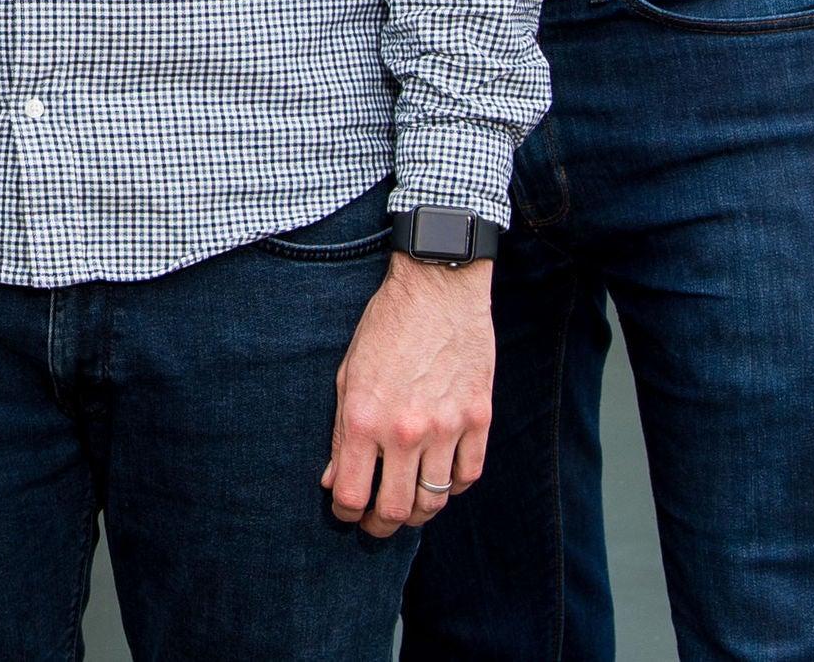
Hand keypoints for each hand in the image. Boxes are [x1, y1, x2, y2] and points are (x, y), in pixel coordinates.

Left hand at [323, 254, 492, 534]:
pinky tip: (440, 480)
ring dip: (417, 512)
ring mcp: (447, 427)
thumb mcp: (347, 376)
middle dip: (381, 526)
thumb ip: (341, 433)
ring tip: (407, 507)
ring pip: (434, 500)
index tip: (346, 513)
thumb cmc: (385, 327)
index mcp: (365, 419)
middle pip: (395, 510)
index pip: (352, 496)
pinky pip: (468, 476)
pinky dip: (453, 487)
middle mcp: (406, 431)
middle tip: (376, 524)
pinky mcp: (479, 419)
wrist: (437, 288)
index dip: (346, 514)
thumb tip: (334, 481)